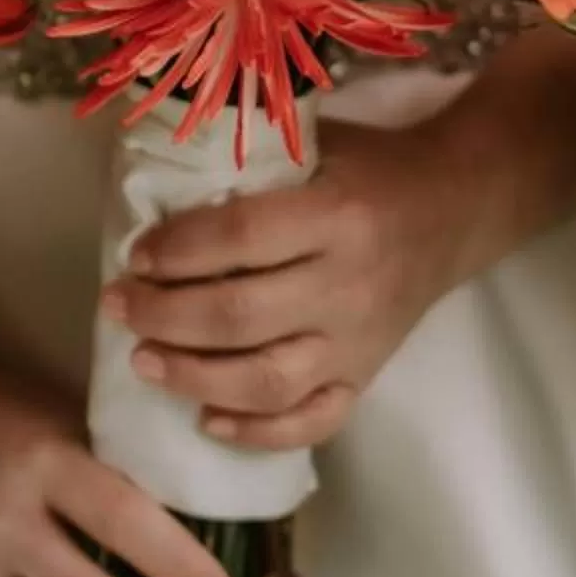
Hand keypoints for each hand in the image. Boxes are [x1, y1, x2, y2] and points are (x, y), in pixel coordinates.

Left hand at [103, 118, 469, 452]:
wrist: (457, 209)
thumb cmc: (372, 169)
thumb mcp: (318, 143)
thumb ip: (250, 161)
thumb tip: (157, 186)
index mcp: (337, 215)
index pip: (241, 237)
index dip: (178, 250)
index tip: (135, 254)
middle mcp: (349, 285)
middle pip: (240, 317)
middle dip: (164, 316)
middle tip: (118, 307)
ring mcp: (359, 341)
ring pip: (267, 382)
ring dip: (193, 377)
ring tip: (143, 360)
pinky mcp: (366, 377)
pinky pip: (312, 424)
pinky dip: (255, 433)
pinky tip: (206, 419)